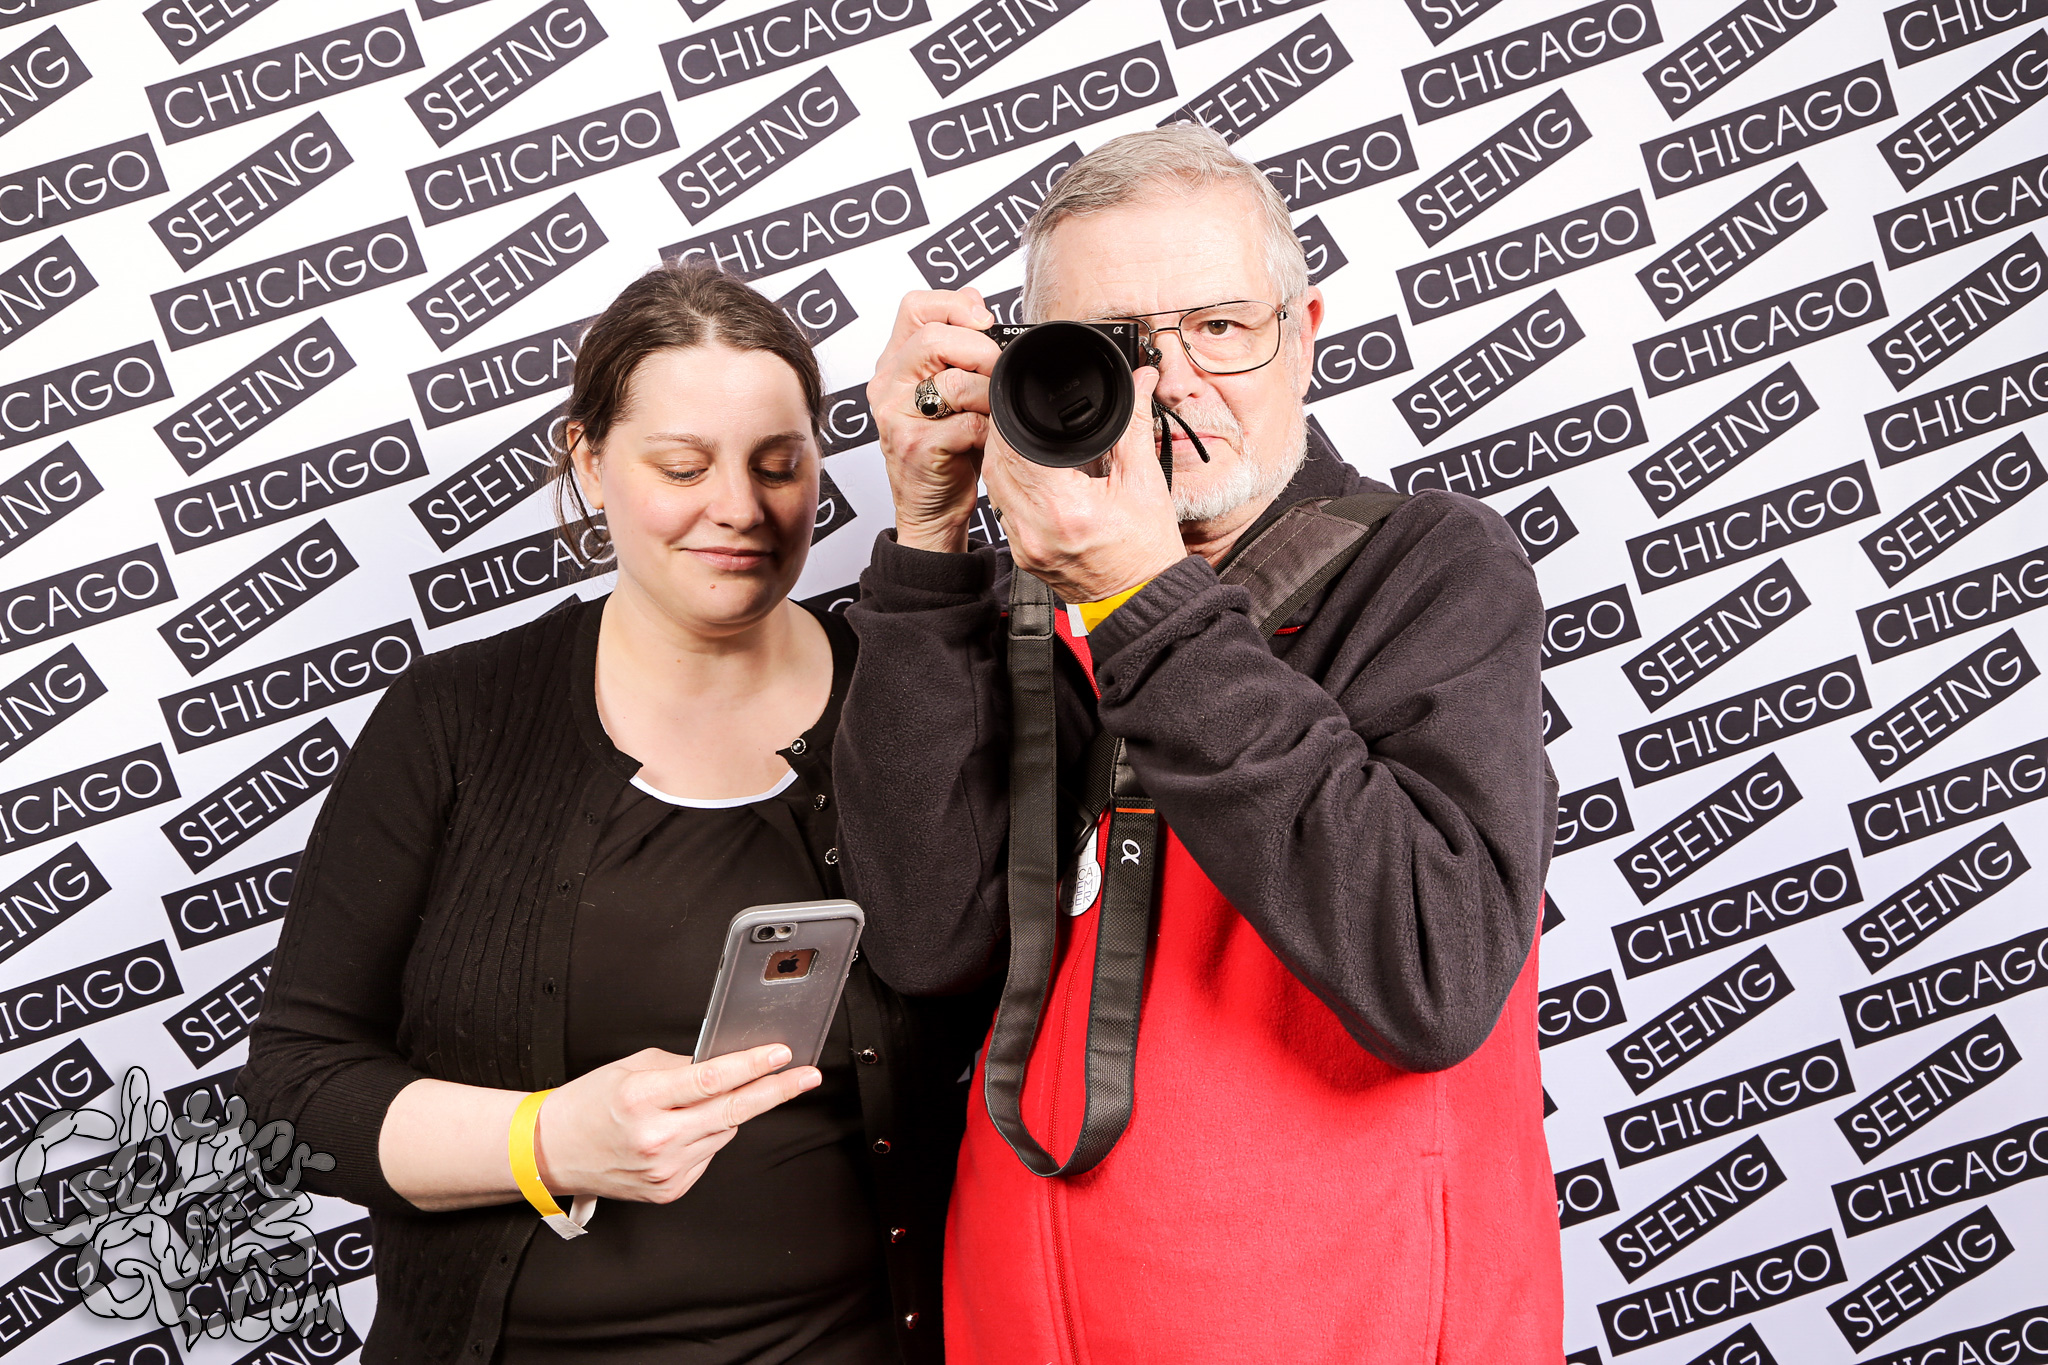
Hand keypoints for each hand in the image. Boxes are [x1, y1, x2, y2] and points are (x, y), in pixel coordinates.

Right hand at [534, 1044, 818, 1203]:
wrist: (552, 1152)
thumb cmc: (587, 1106)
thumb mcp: (630, 1068)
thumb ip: (680, 1066)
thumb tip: (724, 1063)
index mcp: (643, 1099)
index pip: (712, 1079)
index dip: (752, 1065)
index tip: (781, 1054)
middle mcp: (656, 1138)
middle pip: (733, 1111)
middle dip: (776, 1091)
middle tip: (806, 1076)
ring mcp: (665, 1169)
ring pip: (723, 1132)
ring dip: (725, 1113)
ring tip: (694, 1106)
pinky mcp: (669, 1190)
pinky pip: (708, 1154)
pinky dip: (705, 1137)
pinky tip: (680, 1131)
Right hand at [867, 288, 1002, 552]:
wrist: (930, 510)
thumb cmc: (944, 450)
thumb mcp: (948, 391)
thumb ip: (957, 347)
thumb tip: (978, 304)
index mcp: (894, 364)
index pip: (916, 307)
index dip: (955, 305)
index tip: (984, 323)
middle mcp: (888, 386)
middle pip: (933, 337)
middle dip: (980, 350)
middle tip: (997, 371)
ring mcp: (897, 417)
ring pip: (952, 381)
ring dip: (987, 395)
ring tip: (991, 410)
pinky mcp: (915, 447)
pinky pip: (965, 424)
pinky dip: (986, 431)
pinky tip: (984, 439)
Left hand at [983, 366, 1187, 602]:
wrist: (1143, 598)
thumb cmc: (1146, 549)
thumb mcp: (1144, 481)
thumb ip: (1133, 425)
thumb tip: (1139, 383)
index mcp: (1064, 507)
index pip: (1015, 447)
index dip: (1014, 419)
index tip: (1025, 404)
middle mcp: (1034, 529)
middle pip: (998, 464)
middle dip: (1006, 436)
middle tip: (1026, 418)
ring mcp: (1023, 546)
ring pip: (995, 486)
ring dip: (1005, 461)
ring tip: (1030, 446)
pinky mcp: (1021, 556)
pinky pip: (1003, 510)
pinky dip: (1012, 488)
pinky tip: (1032, 479)